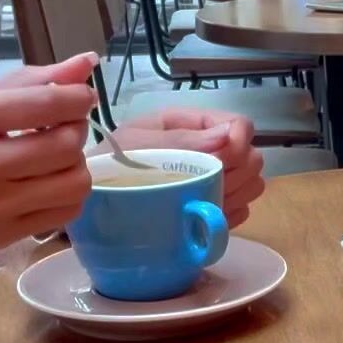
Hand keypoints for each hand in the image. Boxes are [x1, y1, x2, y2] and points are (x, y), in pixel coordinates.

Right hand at [0, 55, 98, 270]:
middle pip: (65, 143)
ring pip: (73, 181)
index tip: (80, 98)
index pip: (41, 103)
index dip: (77, 98)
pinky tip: (47, 185)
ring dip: (76, 165)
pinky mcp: (0, 238)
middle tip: (65, 126)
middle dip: (77, 130)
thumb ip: (21, 84)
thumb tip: (85, 63)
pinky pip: (64, 213)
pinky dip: (67, 195)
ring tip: (56, 158)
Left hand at [107, 109, 264, 226]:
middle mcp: (208, 150)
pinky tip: (204, 217)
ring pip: (253, 184)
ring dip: (235, 195)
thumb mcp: (138, 144)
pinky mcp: (212, 207)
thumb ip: (182, 141)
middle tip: (208, 187)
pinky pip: (241, 211)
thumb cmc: (110, 165)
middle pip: (252, 156)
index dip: (239, 142)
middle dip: (237, 173)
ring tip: (204, 202)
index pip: (240, 125)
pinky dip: (229, 216)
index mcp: (191, 125)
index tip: (224, 162)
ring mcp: (213, 180)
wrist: (90, 201)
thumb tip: (229, 136)